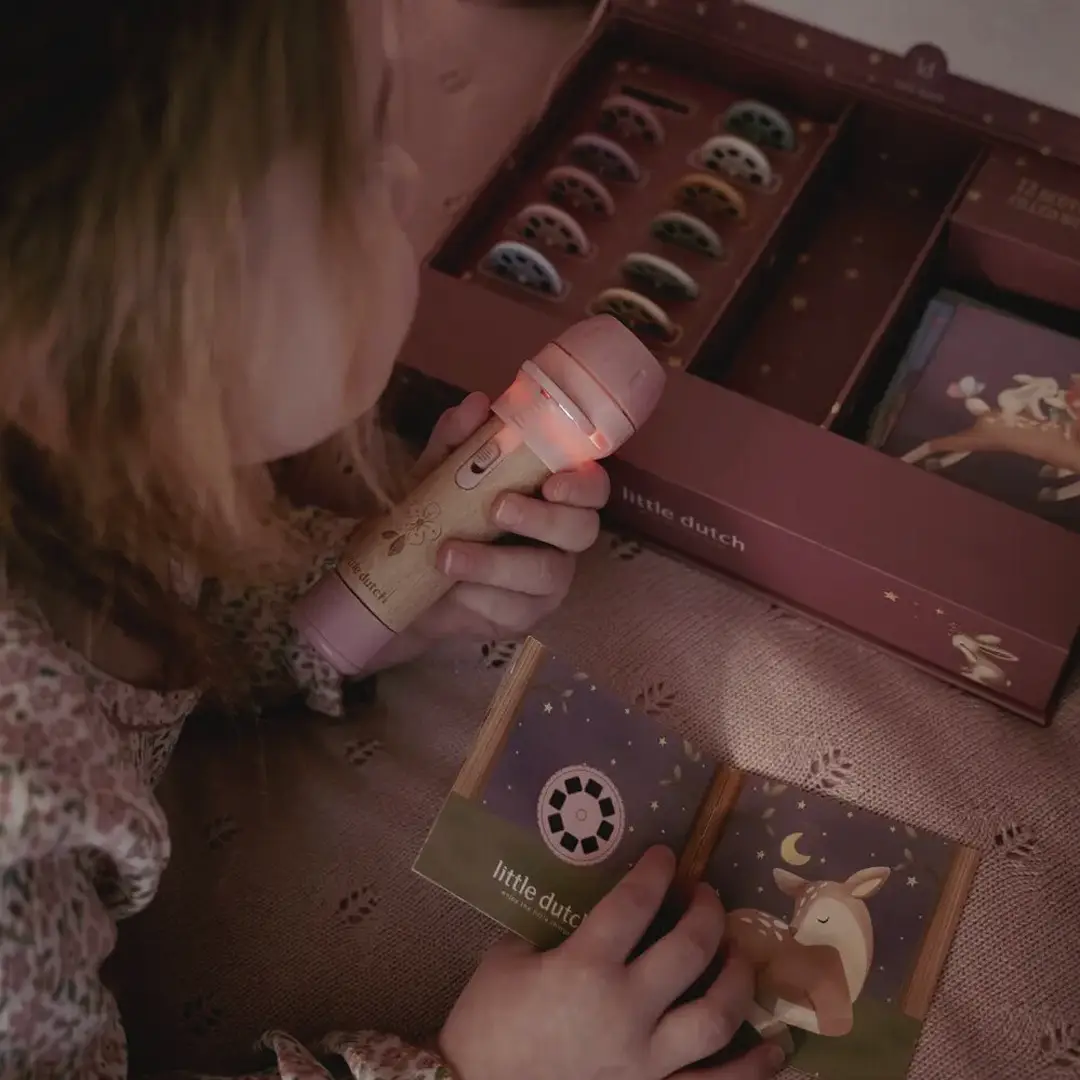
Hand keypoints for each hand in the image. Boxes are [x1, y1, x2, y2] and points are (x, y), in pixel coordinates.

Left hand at [412, 391, 608, 640]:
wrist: (402, 581)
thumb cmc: (437, 516)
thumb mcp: (436, 474)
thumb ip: (455, 441)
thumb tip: (476, 404)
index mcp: (551, 495)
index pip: (591, 485)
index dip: (584, 483)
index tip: (554, 481)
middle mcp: (562, 536)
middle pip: (583, 529)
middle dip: (543, 519)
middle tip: (497, 508)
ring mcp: (548, 581)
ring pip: (546, 572)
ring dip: (497, 563)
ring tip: (448, 556)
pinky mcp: (525, 616)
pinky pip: (516, 609)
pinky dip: (481, 595)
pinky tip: (453, 589)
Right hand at [439, 847, 783, 1079]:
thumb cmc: (487, 1022)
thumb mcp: (510, 957)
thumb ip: (555, 930)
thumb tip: (591, 906)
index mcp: (584, 968)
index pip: (636, 903)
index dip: (656, 871)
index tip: (666, 855)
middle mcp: (625, 1011)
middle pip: (689, 950)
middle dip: (706, 912)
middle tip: (706, 894)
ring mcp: (646, 1062)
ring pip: (716, 1017)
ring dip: (736, 978)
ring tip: (738, 953)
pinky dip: (752, 1068)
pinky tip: (775, 1047)